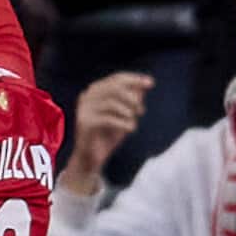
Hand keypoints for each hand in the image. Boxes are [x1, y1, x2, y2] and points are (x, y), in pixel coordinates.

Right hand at [65, 68, 150, 191]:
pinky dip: (124, 123)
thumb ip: (132, 100)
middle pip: (114, 88)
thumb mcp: (125, 115)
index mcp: (95, 91)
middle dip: (133, 98)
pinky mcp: (84, 123)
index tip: (151, 83)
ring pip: (112, 103)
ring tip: (133, 122)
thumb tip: (143, 86)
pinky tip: (130, 129)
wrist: (91, 157)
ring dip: (128, 112)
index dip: (135, 80)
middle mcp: (86, 97)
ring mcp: (84, 109)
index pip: (116, 79)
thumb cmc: (109, 134)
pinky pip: (108, 119)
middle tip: (141, 111)